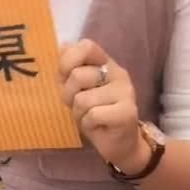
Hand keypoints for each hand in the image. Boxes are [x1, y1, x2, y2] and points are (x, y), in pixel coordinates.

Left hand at [59, 39, 148, 171]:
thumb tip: (62, 45)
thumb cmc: (96, 114)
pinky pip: (92, 115)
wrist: (121, 143)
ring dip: (79, 113)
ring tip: (90, 117)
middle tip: (79, 106)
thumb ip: (70, 69)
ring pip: (83, 99)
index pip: (87, 46)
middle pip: (78, 76)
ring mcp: (125, 92)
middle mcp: (118, 73)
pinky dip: (88, 124)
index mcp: (106, 63)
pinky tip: (98, 126)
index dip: (68, 60)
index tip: (65, 77)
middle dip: (69, 95)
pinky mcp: (127, 112)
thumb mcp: (78, 90)